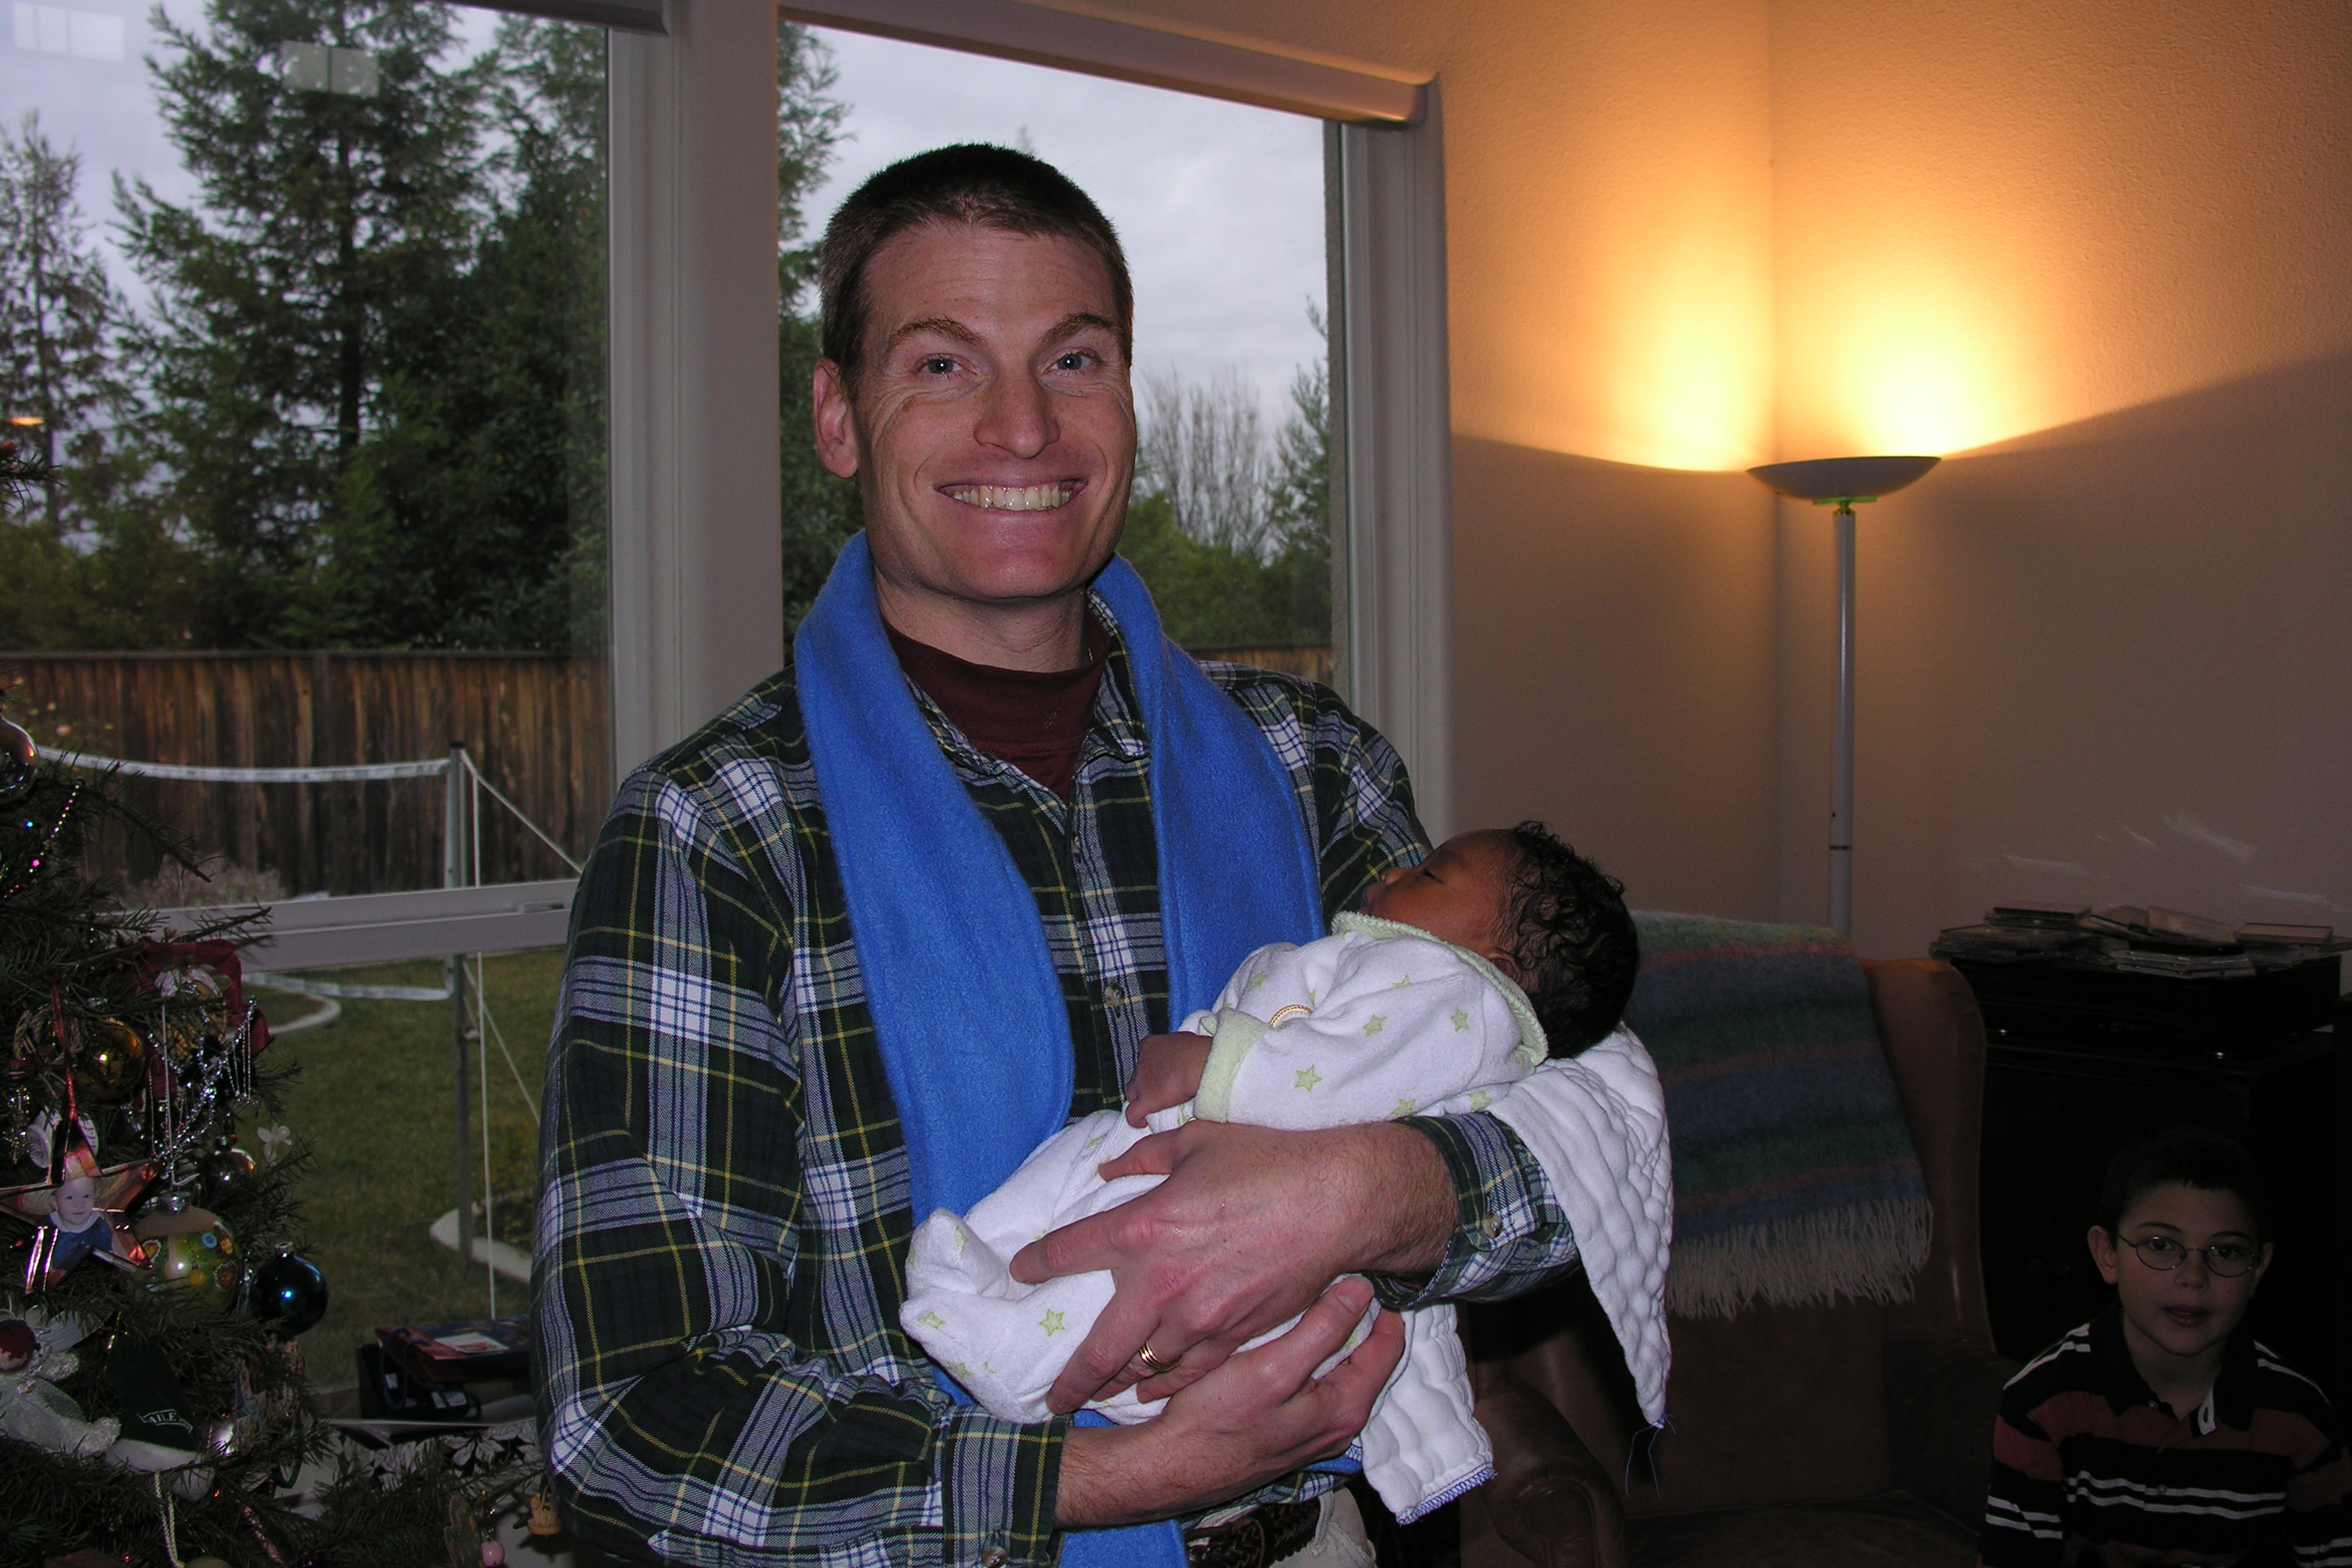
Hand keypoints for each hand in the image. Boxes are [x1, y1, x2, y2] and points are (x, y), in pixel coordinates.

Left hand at [1009, 1119, 1450, 1411]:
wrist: (1335, 1201)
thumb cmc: (1265, 1162)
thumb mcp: (1195, 1142)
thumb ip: (1143, 1159)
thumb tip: (1110, 1172)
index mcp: (1142, 1227)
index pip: (1067, 1251)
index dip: (1036, 1263)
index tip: (1021, 1271)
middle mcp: (1161, 1282)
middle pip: (1097, 1349)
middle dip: (1069, 1380)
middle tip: (1050, 1398)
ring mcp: (1198, 1318)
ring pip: (1144, 1366)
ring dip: (1120, 1381)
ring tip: (1101, 1393)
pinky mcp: (1234, 1336)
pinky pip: (1190, 1373)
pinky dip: (1168, 1384)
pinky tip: (1155, 1389)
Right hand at [1055, 1275, 1404, 1527]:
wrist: (1171, 1467)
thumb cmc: (1215, 1420)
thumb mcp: (1271, 1369)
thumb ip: (1321, 1331)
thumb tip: (1362, 1291)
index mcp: (1345, 1407)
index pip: (1389, 1346)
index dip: (1382, 1305)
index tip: (1364, 1270)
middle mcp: (1339, 1423)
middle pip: (1366, 1356)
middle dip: (1357, 1317)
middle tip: (1335, 1273)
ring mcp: (1314, 1429)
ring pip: (1338, 1368)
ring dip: (1330, 1335)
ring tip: (1309, 1294)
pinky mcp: (1290, 1429)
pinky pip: (1314, 1382)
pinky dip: (1308, 1355)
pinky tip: (1284, 1335)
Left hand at [1124, 1032, 1211, 1126]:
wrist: (1197, 1064)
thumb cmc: (1196, 1050)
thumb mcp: (1184, 1041)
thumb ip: (1176, 1048)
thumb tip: (1183, 1053)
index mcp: (1150, 1045)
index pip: (1142, 1053)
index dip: (1149, 1063)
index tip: (1159, 1069)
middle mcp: (1141, 1063)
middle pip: (1136, 1074)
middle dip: (1143, 1082)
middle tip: (1158, 1088)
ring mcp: (1141, 1082)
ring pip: (1131, 1093)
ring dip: (1139, 1098)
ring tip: (1150, 1105)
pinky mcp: (1145, 1101)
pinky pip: (1132, 1113)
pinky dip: (1135, 1118)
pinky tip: (1142, 1122)